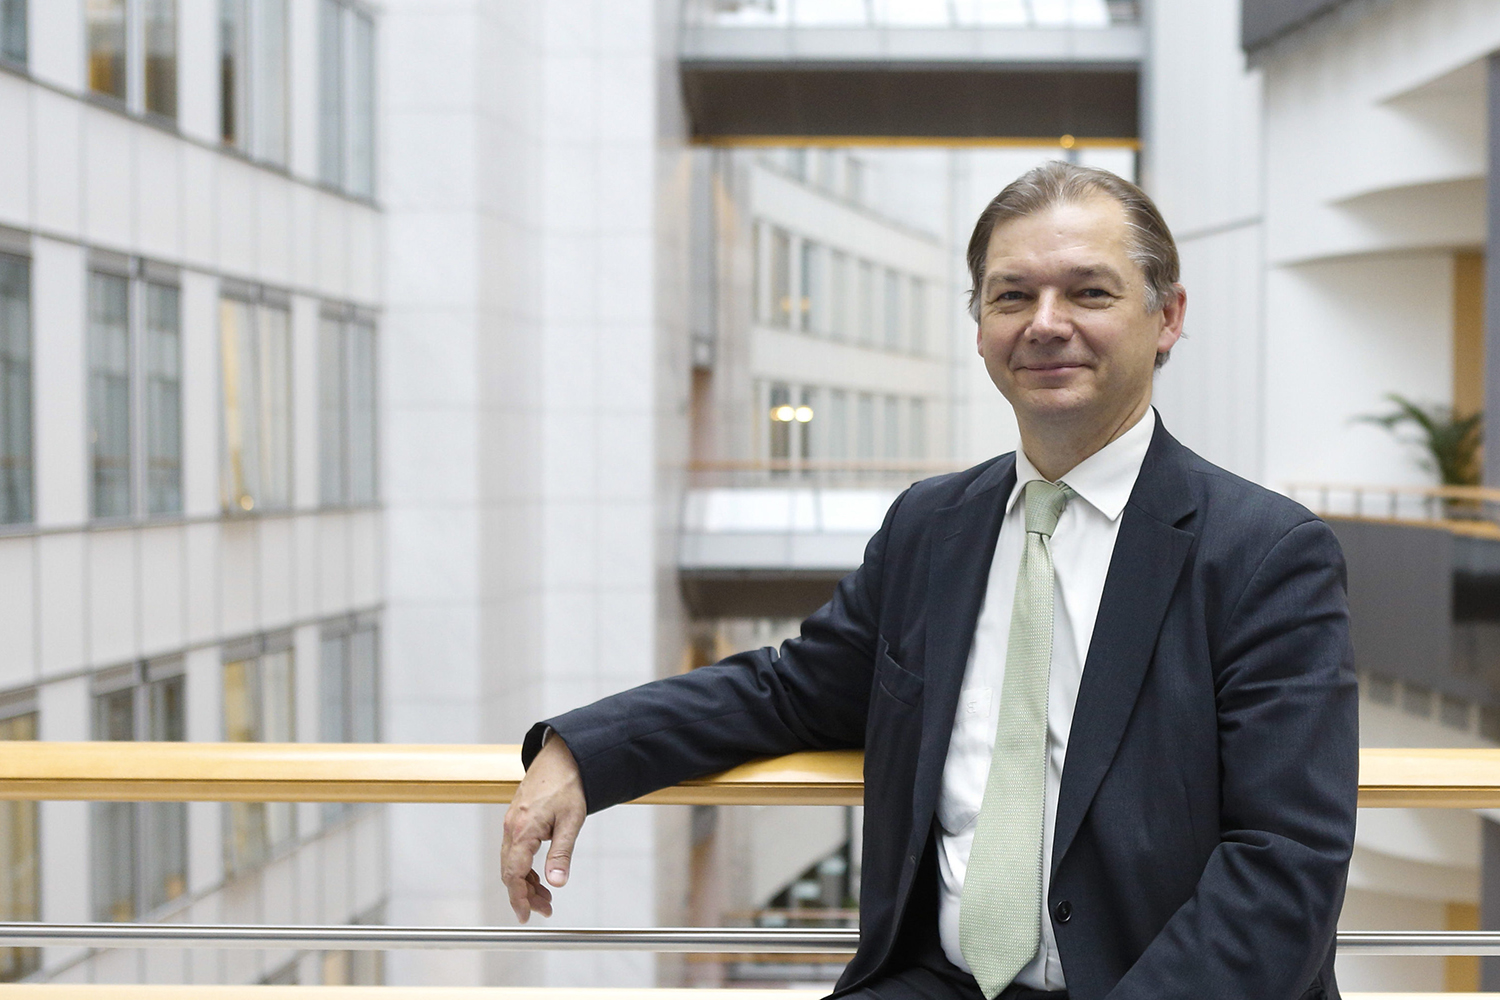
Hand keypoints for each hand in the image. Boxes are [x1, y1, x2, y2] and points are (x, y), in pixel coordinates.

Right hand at [501, 734, 586, 922]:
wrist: (563, 755)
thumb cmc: (569, 784)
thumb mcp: (571, 821)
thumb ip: (561, 854)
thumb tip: (557, 882)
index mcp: (522, 830)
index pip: (513, 875)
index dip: (518, 898)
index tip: (526, 916)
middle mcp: (512, 827)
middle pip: (510, 871)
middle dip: (525, 894)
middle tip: (545, 908)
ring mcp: (512, 822)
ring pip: (511, 861)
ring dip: (526, 881)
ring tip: (546, 894)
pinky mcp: (517, 817)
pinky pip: (515, 849)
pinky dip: (525, 865)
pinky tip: (540, 872)